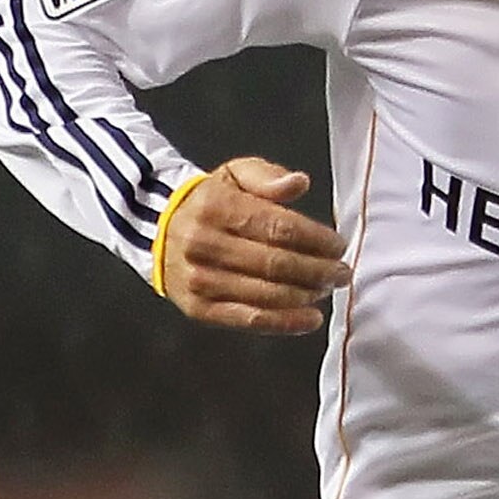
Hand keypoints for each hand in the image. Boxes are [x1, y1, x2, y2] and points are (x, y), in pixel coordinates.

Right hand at [158, 157, 349, 335]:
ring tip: (327, 289)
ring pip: (268, 294)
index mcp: (215, 207)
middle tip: (341, 272)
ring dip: (307, 295)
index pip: (278, 228)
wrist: (156, 229)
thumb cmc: (208, 203)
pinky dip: (286, 322)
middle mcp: (204, 244)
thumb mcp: (233, 176)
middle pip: (277, 264)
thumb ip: (267, 176)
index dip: (316, 240)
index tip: (338, 246)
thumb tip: (299, 182)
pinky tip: (311, 318)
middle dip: (319, 271)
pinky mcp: (200, 308)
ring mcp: (200, 280)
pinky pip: (250, 320)